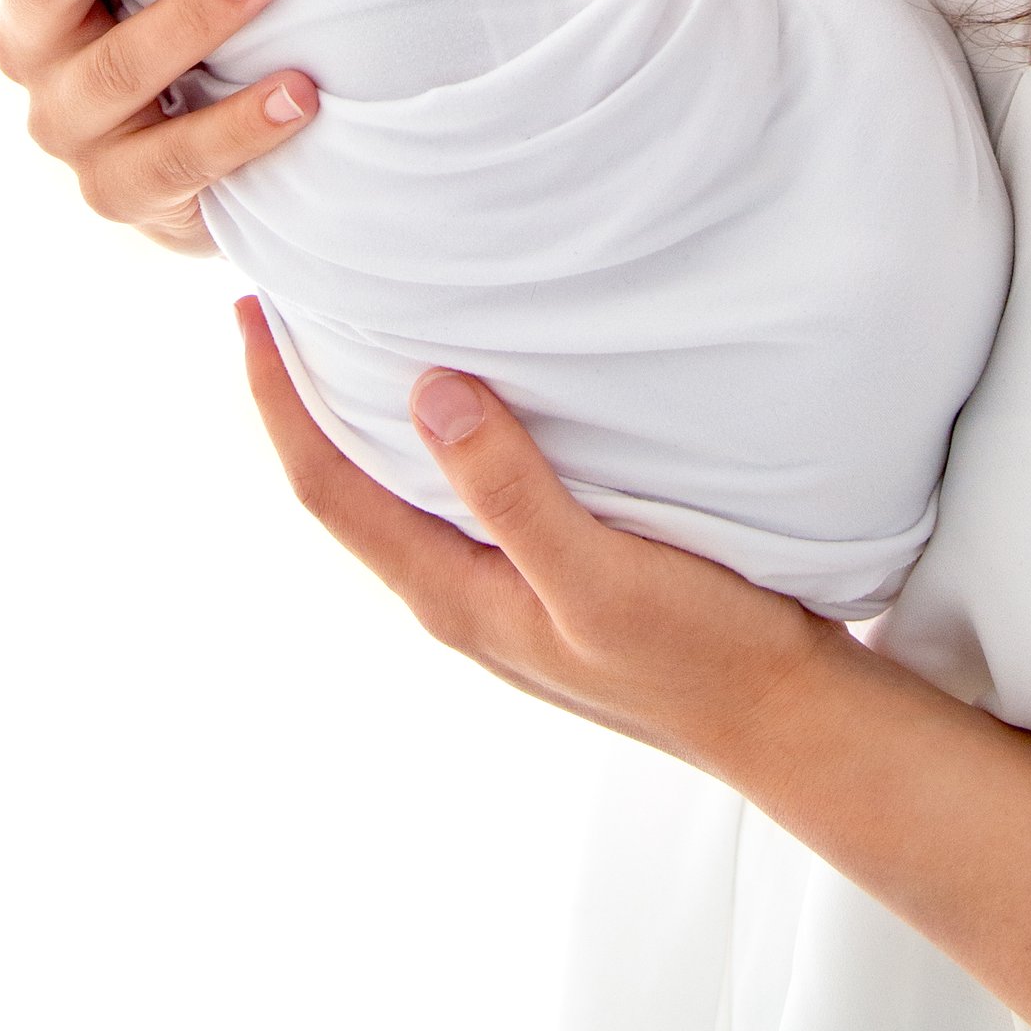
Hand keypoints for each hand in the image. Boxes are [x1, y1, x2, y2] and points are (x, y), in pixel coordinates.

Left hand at [235, 297, 852, 772]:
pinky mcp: (545, 581)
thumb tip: (428, 392)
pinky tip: (460, 406)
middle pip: (345, 488)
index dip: (277, 402)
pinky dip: (428, 442)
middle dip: (301, 403)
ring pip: (399, 494)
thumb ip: (513, 491)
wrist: (784, 721)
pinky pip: (457, 500)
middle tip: (278, 309)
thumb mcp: (600, 574)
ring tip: (348, 340)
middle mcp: (458, 597)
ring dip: (362, 420)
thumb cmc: (700, 655)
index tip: (246, 315)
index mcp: (451, 596)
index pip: (327, 487)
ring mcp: (500, 595)